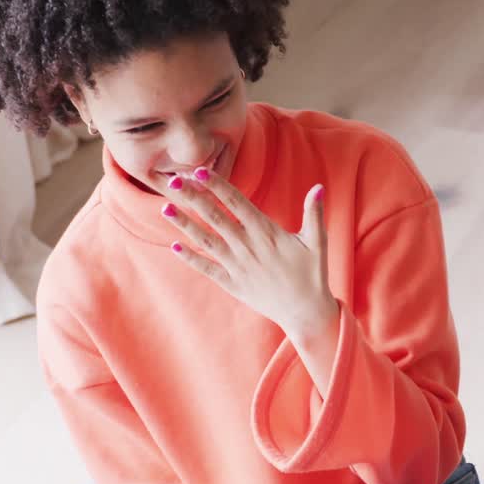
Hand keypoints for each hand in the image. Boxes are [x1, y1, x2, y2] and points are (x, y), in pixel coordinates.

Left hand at [154, 167, 336, 335]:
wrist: (305, 312)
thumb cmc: (312, 274)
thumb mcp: (317, 242)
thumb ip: (314, 214)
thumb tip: (318, 187)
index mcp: (266, 232)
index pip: (237, 203)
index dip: (218, 186)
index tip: (200, 171)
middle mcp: (247, 247)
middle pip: (215, 217)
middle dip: (193, 197)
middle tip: (173, 180)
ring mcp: (237, 266)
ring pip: (206, 240)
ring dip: (184, 223)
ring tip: (165, 207)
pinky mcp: (232, 283)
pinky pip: (207, 268)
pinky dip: (190, 258)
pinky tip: (174, 246)